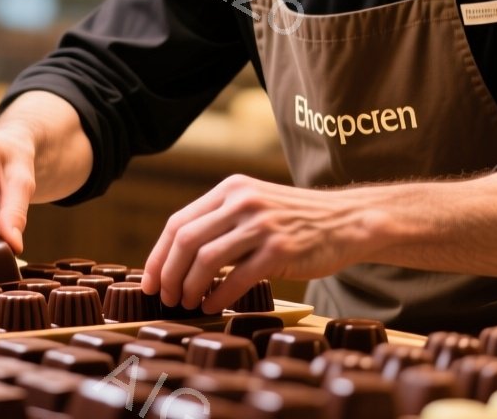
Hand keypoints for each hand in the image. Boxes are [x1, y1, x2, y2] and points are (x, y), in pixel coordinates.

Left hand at [141, 175, 370, 313]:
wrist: (347, 220)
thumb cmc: (296, 221)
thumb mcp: (255, 206)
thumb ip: (221, 222)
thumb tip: (176, 260)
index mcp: (231, 189)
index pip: (178, 223)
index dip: (158, 256)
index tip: (150, 282)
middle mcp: (243, 201)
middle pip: (186, 241)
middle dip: (169, 275)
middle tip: (166, 298)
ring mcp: (262, 224)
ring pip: (206, 260)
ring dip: (190, 288)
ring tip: (188, 303)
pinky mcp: (280, 249)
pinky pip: (236, 278)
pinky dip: (219, 296)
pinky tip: (214, 306)